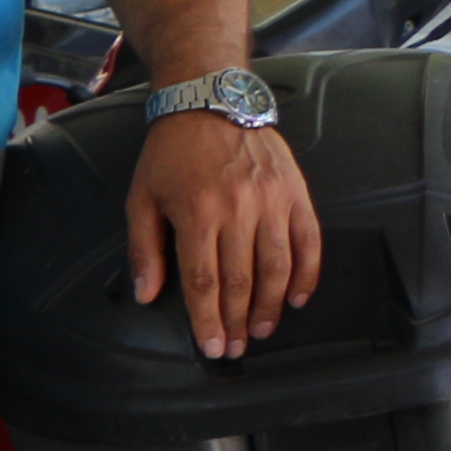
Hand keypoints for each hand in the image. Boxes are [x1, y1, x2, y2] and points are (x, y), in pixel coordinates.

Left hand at [123, 106, 317, 360]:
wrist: (210, 102)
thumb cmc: (170, 153)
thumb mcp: (141, 197)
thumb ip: (145, 249)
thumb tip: (147, 295)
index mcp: (196, 212)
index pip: (203, 281)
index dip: (208, 319)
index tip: (211, 347)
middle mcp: (238, 209)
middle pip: (242, 281)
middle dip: (237, 321)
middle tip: (234, 348)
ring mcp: (272, 201)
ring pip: (278, 267)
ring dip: (271, 306)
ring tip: (260, 330)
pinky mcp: (296, 193)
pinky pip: (309, 242)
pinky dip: (307, 274)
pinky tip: (296, 298)